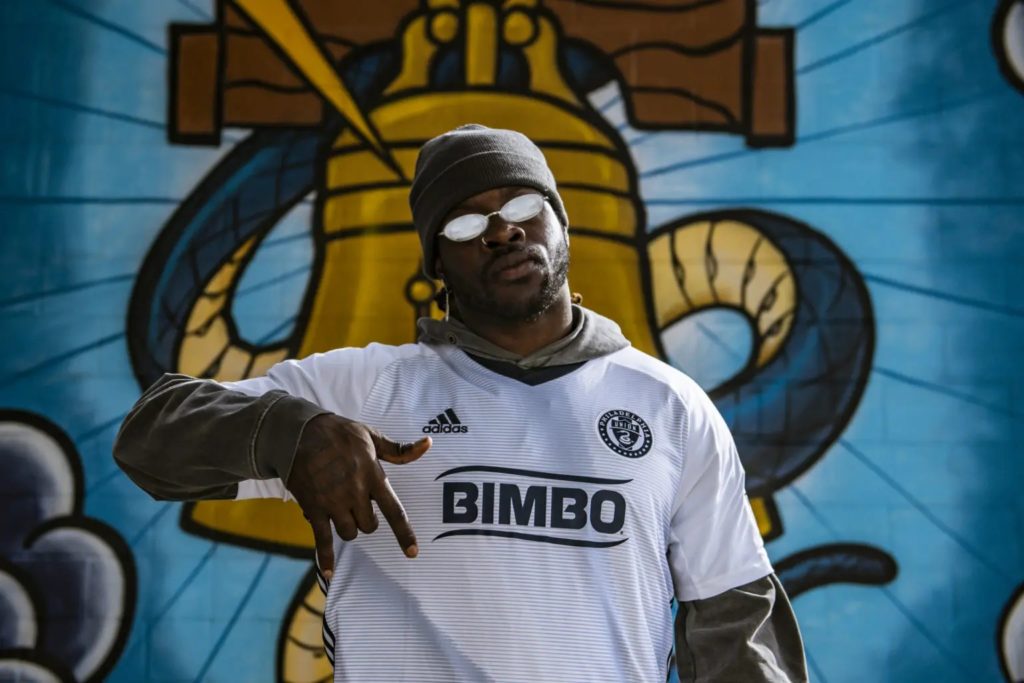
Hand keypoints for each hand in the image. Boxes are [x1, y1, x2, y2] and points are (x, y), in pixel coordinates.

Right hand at [287, 414, 430, 578]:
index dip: (404, 533)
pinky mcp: (314, 508)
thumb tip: (428, 444)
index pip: (394, 510)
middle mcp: (355, 492)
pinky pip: (322, 539)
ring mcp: (334, 502)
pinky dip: (325, 558)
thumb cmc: (339, 433)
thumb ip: (399, 449)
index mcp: (372, 475)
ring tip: (341, 511)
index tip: (413, 552)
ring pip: (350, 533)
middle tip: (358, 505)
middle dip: (367, 520)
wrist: (300, 433)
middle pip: (370, 525)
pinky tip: (329, 573)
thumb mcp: (371, 436)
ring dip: (348, 527)